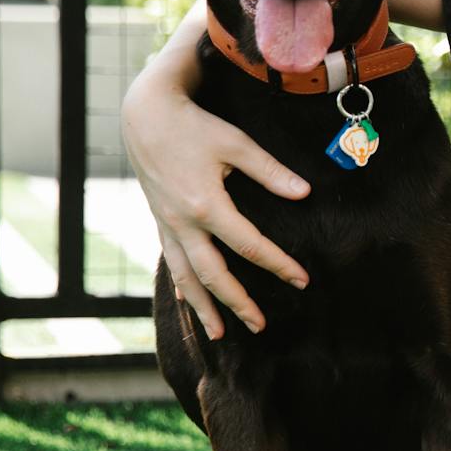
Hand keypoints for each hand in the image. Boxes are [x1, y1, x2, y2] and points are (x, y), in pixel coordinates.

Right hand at [122, 65, 309, 337]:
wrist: (145, 116)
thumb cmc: (195, 126)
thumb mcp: (237, 144)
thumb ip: (271, 171)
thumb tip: (304, 193)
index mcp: (206, 205)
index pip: (250, 246)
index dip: (278, 265)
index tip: (303, 282)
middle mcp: (182, 223)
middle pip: (213, 274)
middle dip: (238, 303)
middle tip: (261, 326)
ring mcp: (167, 225)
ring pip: (185, 276)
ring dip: (203, 306)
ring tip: (218, 334)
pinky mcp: (159, 221)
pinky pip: (171, 261)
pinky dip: (182, 284)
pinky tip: (189, 301)